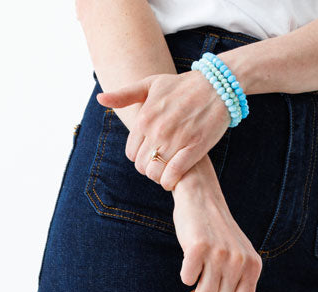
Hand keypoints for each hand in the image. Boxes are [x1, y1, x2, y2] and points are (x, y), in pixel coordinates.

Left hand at [97, 70, 230, 190]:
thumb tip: (100, 98)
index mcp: (145, 118)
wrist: (217, 85)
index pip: (131, 153)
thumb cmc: (182, 86)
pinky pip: (173, 175)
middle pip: (142, 166)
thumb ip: (124, 95)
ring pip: (155, 173)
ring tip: (168, 171)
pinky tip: (174, 179)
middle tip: (161, 163)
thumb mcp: (151, 84)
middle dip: (150, 168)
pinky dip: (170, 181)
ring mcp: (176, 140)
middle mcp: (157, 130)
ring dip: (159, 177)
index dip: (140, 157)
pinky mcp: (194, 148)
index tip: (151, 154)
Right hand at [171, 160, 263, 291]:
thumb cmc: (220, 237)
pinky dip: (185, 274)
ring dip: (195, 289)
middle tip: (206, 275)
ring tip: (199, 270)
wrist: (203, 199)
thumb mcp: (243, 265)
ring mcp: (220, 254)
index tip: (219, 291)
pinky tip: (191, 257)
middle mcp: (240, 261)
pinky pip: (187, 280)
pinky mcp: (198, 248)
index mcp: (254, 267)